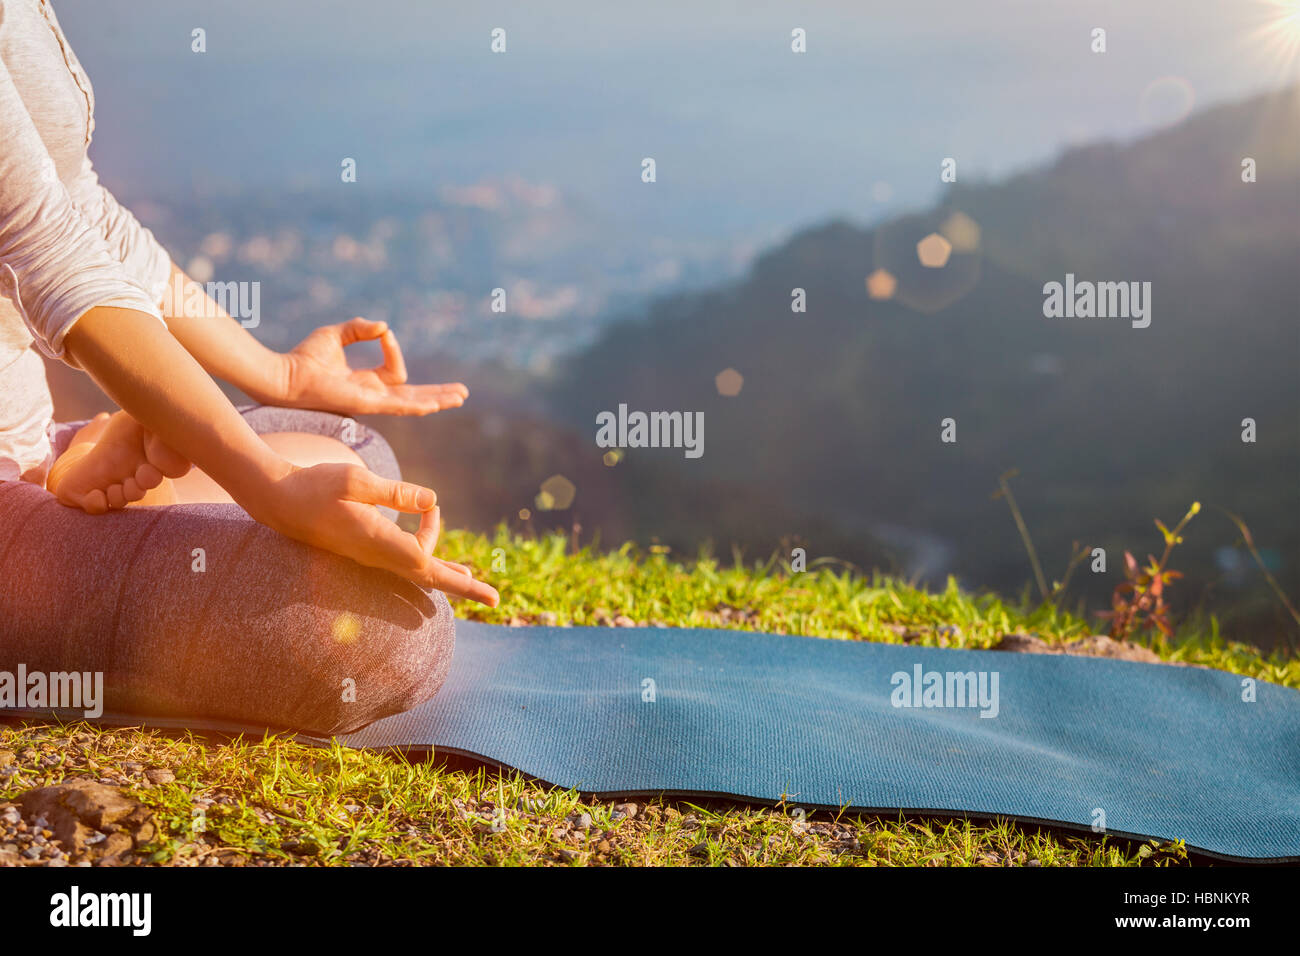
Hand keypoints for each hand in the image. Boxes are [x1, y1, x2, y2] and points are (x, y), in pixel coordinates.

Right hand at [245, 460, 499, 605]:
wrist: (276, 499)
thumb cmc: (313, 485)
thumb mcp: (356, 480)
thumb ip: (396, 492)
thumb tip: (432, 500)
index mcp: (380, 541)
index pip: (429, 567)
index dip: (461, 582)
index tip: (486, 589)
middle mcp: (377, 554)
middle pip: (429, 576)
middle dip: (462, 585)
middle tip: (494, 597)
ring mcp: (369, 553)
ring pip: (416, 567)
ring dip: (444, 568)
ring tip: (470, 573)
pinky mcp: (363, 546)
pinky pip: (401, 557)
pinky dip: (423, 551)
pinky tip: (430, 541)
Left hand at [275, 318, 468, 415]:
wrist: (285, 375)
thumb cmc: (304, 358)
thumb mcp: (337, 334)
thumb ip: (360, 328)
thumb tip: (385, 327)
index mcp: (367, 383)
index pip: (395, 370)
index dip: (393, 349)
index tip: (383, 333)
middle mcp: (373, 396)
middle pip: (414, 396)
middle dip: (439, 394)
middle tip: (462, 393)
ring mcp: (372, 403)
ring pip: (413, 404)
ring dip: (438, 400)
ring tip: (460, 398)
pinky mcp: (366, 405)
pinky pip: (398, 407)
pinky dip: (418, 405)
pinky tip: (434, 405)